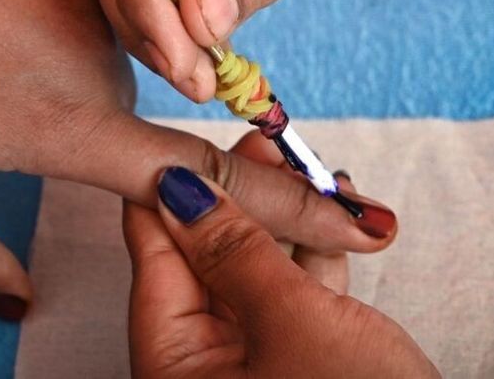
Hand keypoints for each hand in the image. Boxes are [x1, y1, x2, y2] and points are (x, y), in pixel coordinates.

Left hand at [123, 151, 436, 377]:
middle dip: (244, 196)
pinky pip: (294, 294)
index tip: (192, 137)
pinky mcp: (298, 359)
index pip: (156, 254)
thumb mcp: (291, 320)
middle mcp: (202, 364)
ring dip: (287, 217)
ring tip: (309, 167)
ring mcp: (252, 361)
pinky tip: (338, 213)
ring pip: (256, 268)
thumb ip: (235, 247)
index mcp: (173, 365)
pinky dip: (316, 255)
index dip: (172, 189)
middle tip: (268, 144)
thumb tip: (175, 186)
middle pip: (207, 255)